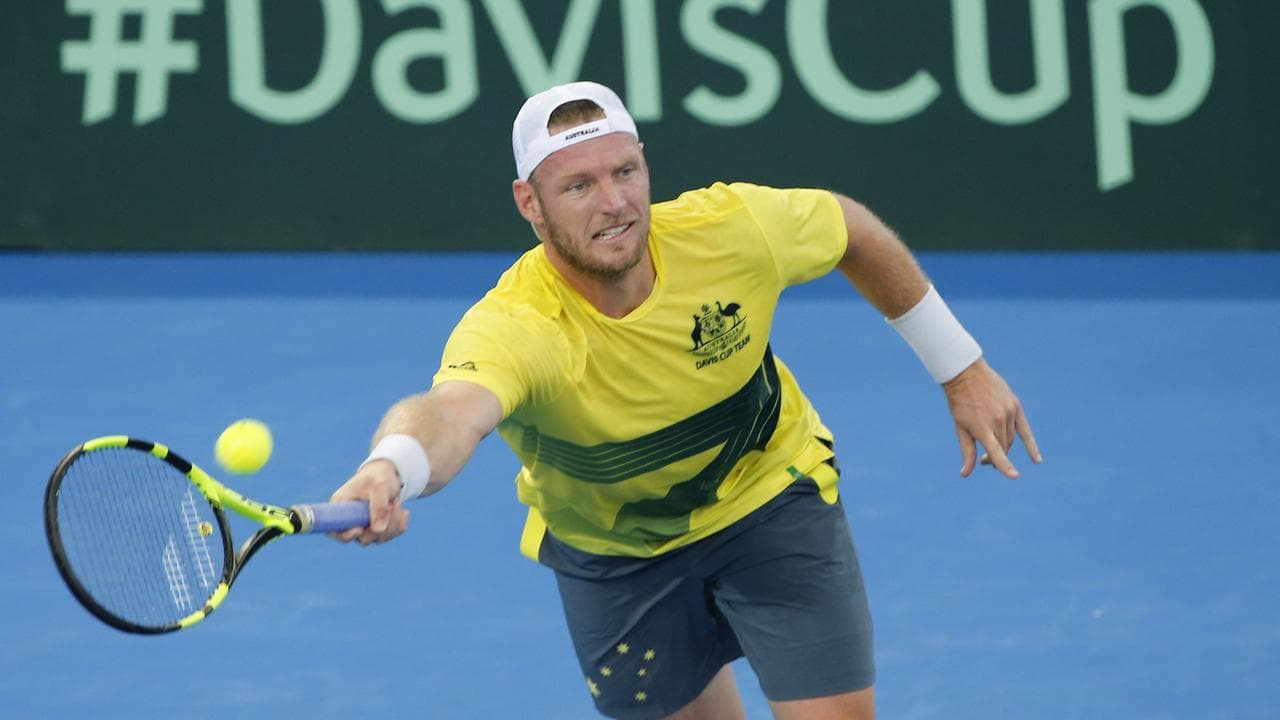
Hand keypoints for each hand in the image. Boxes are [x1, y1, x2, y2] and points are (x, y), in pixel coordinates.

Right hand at [328, 459, 409, 544]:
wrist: (389, 474)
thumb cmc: (379, 476)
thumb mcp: (380, 486)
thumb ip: (379, 506)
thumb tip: (378, 531)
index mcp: (341, 506)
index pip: (335, 530)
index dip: (346, 535)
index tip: (360, 529)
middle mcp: (350, 519)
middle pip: (363, 538)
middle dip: (382, 525)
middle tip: (393, 506)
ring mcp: (363, 525)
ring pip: (378, 537)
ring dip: (393, 524)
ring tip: (398, 503)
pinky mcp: (376, 528)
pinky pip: (388, 535)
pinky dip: (398, 526)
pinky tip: (403, 512)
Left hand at [943, 358, 1041, 478]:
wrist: (966, 374)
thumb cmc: (960, 403)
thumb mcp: (960, 428)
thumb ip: (967, 451)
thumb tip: (965, 474)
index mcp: (982, 427)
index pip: (996, 450)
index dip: (1004, 465)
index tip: (1014, 476)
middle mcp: (998, 420)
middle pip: (1003, 448)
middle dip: (994, 458)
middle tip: (983, 461)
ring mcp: (1008, 412)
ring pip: (1011, 440)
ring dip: (1004, 449)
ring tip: (991, 453)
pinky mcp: (1015, 406)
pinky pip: (1026, 430)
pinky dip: (1030, 445)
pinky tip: (1036, 459)